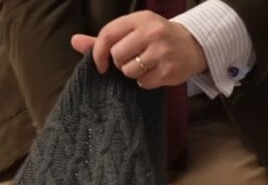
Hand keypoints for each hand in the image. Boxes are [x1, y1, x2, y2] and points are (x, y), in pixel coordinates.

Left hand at [70, 11, 206, 88]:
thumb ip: (104, 39)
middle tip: (131, 59)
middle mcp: (152, 32)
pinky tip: (154, 72)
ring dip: (131, 73)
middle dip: (119, 62)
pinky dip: (144, 82)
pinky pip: (142, 83)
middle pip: (117, 55)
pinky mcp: (169, 70)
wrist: (193, 45)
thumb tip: (74, 41)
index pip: (108, 34)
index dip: (98, 52)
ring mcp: (162, 51)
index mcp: (140, 19)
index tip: (101, 64)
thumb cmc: (155, 38)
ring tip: (144, 65)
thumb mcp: (132, 31)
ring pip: (128, 71)